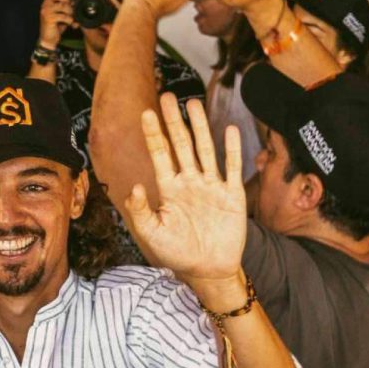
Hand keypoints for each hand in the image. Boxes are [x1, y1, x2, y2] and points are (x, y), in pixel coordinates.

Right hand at [38, 0, 73, 49]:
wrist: (48, 40)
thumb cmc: (56, 26)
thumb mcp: (62, 13)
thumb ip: (67, 5)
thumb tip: (77, 0)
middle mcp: (45, 3)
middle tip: (72, 7)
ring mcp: (46, 10)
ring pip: (61, 5)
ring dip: (70, 11)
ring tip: (73, 18)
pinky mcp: (48, 18)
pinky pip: (63, 16)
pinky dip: (70, 20)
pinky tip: (71, 24)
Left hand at [123, 94, 245, 287]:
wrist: (208, 271)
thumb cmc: (177, 253)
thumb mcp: (152, 234)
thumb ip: (141, 212)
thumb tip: (136, 188)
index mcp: (169, 189)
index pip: (159, 155)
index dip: (153, 134)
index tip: (146, 113)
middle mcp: (189, 182)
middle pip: (181, 145)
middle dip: (174, 121)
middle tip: (167, 96)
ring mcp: (211, 186)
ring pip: (205, 150)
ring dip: (200, 127)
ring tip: (193, 104)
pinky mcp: (231, 195)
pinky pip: (232, 168)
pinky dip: (232, 149)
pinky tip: (230, 130)